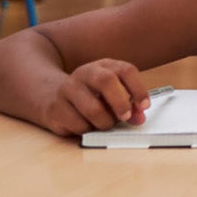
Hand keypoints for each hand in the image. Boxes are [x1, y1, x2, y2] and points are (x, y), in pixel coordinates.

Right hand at [34, 59, 150, 134]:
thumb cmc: (91, 95)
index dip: (138, 89)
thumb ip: (129, 104)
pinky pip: (78, 125)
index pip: (126, 70)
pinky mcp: (55, 108)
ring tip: (105, 124)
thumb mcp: (112, 93)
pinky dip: (88, 130)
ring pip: (92, 109)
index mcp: (104, 66)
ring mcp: (67, 89)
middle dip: (120, 103)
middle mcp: (85, 73)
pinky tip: (86, 125)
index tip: (144, 106)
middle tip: (126, 117)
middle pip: (106, 81)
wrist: (52, 95)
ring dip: (105, 122)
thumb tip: (139, 118)